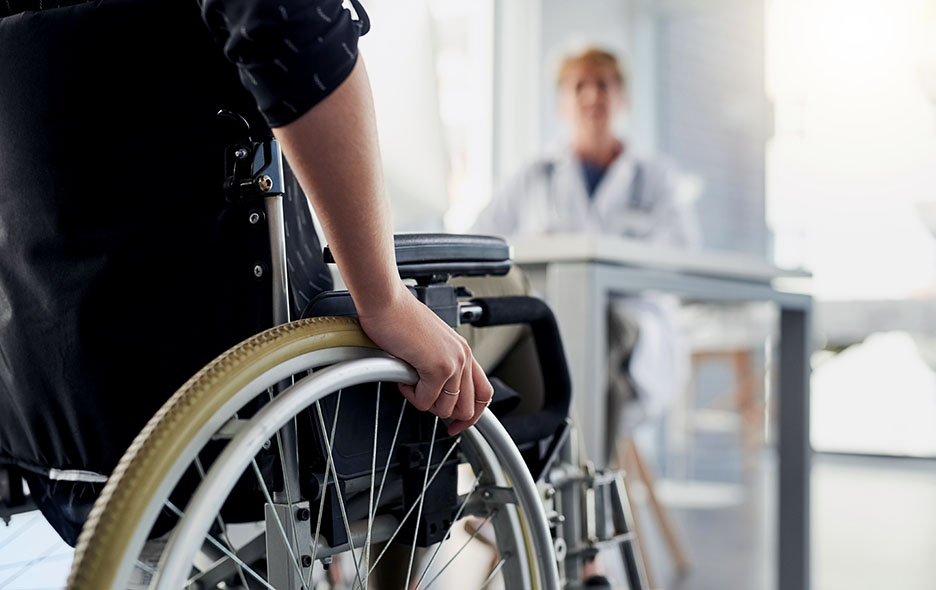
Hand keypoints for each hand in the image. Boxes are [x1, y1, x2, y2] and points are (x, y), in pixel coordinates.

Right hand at [356, 283, 492, 435]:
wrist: (386, 301)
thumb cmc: (398, 318)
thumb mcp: (428, 343)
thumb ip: (438, 363)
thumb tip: (434, 391)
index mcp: (463, 351)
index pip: (484, 394)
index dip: (472, 415)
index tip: (456, 425)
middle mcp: (463, 356)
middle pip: (468, 408)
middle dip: (443, 413)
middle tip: (424, 403)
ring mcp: (453, 362)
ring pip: (445, 409)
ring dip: (424, 402)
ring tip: (410, 382)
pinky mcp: (437, 367)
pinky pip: (426, 401)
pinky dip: (411, 395)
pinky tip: (403, 378)